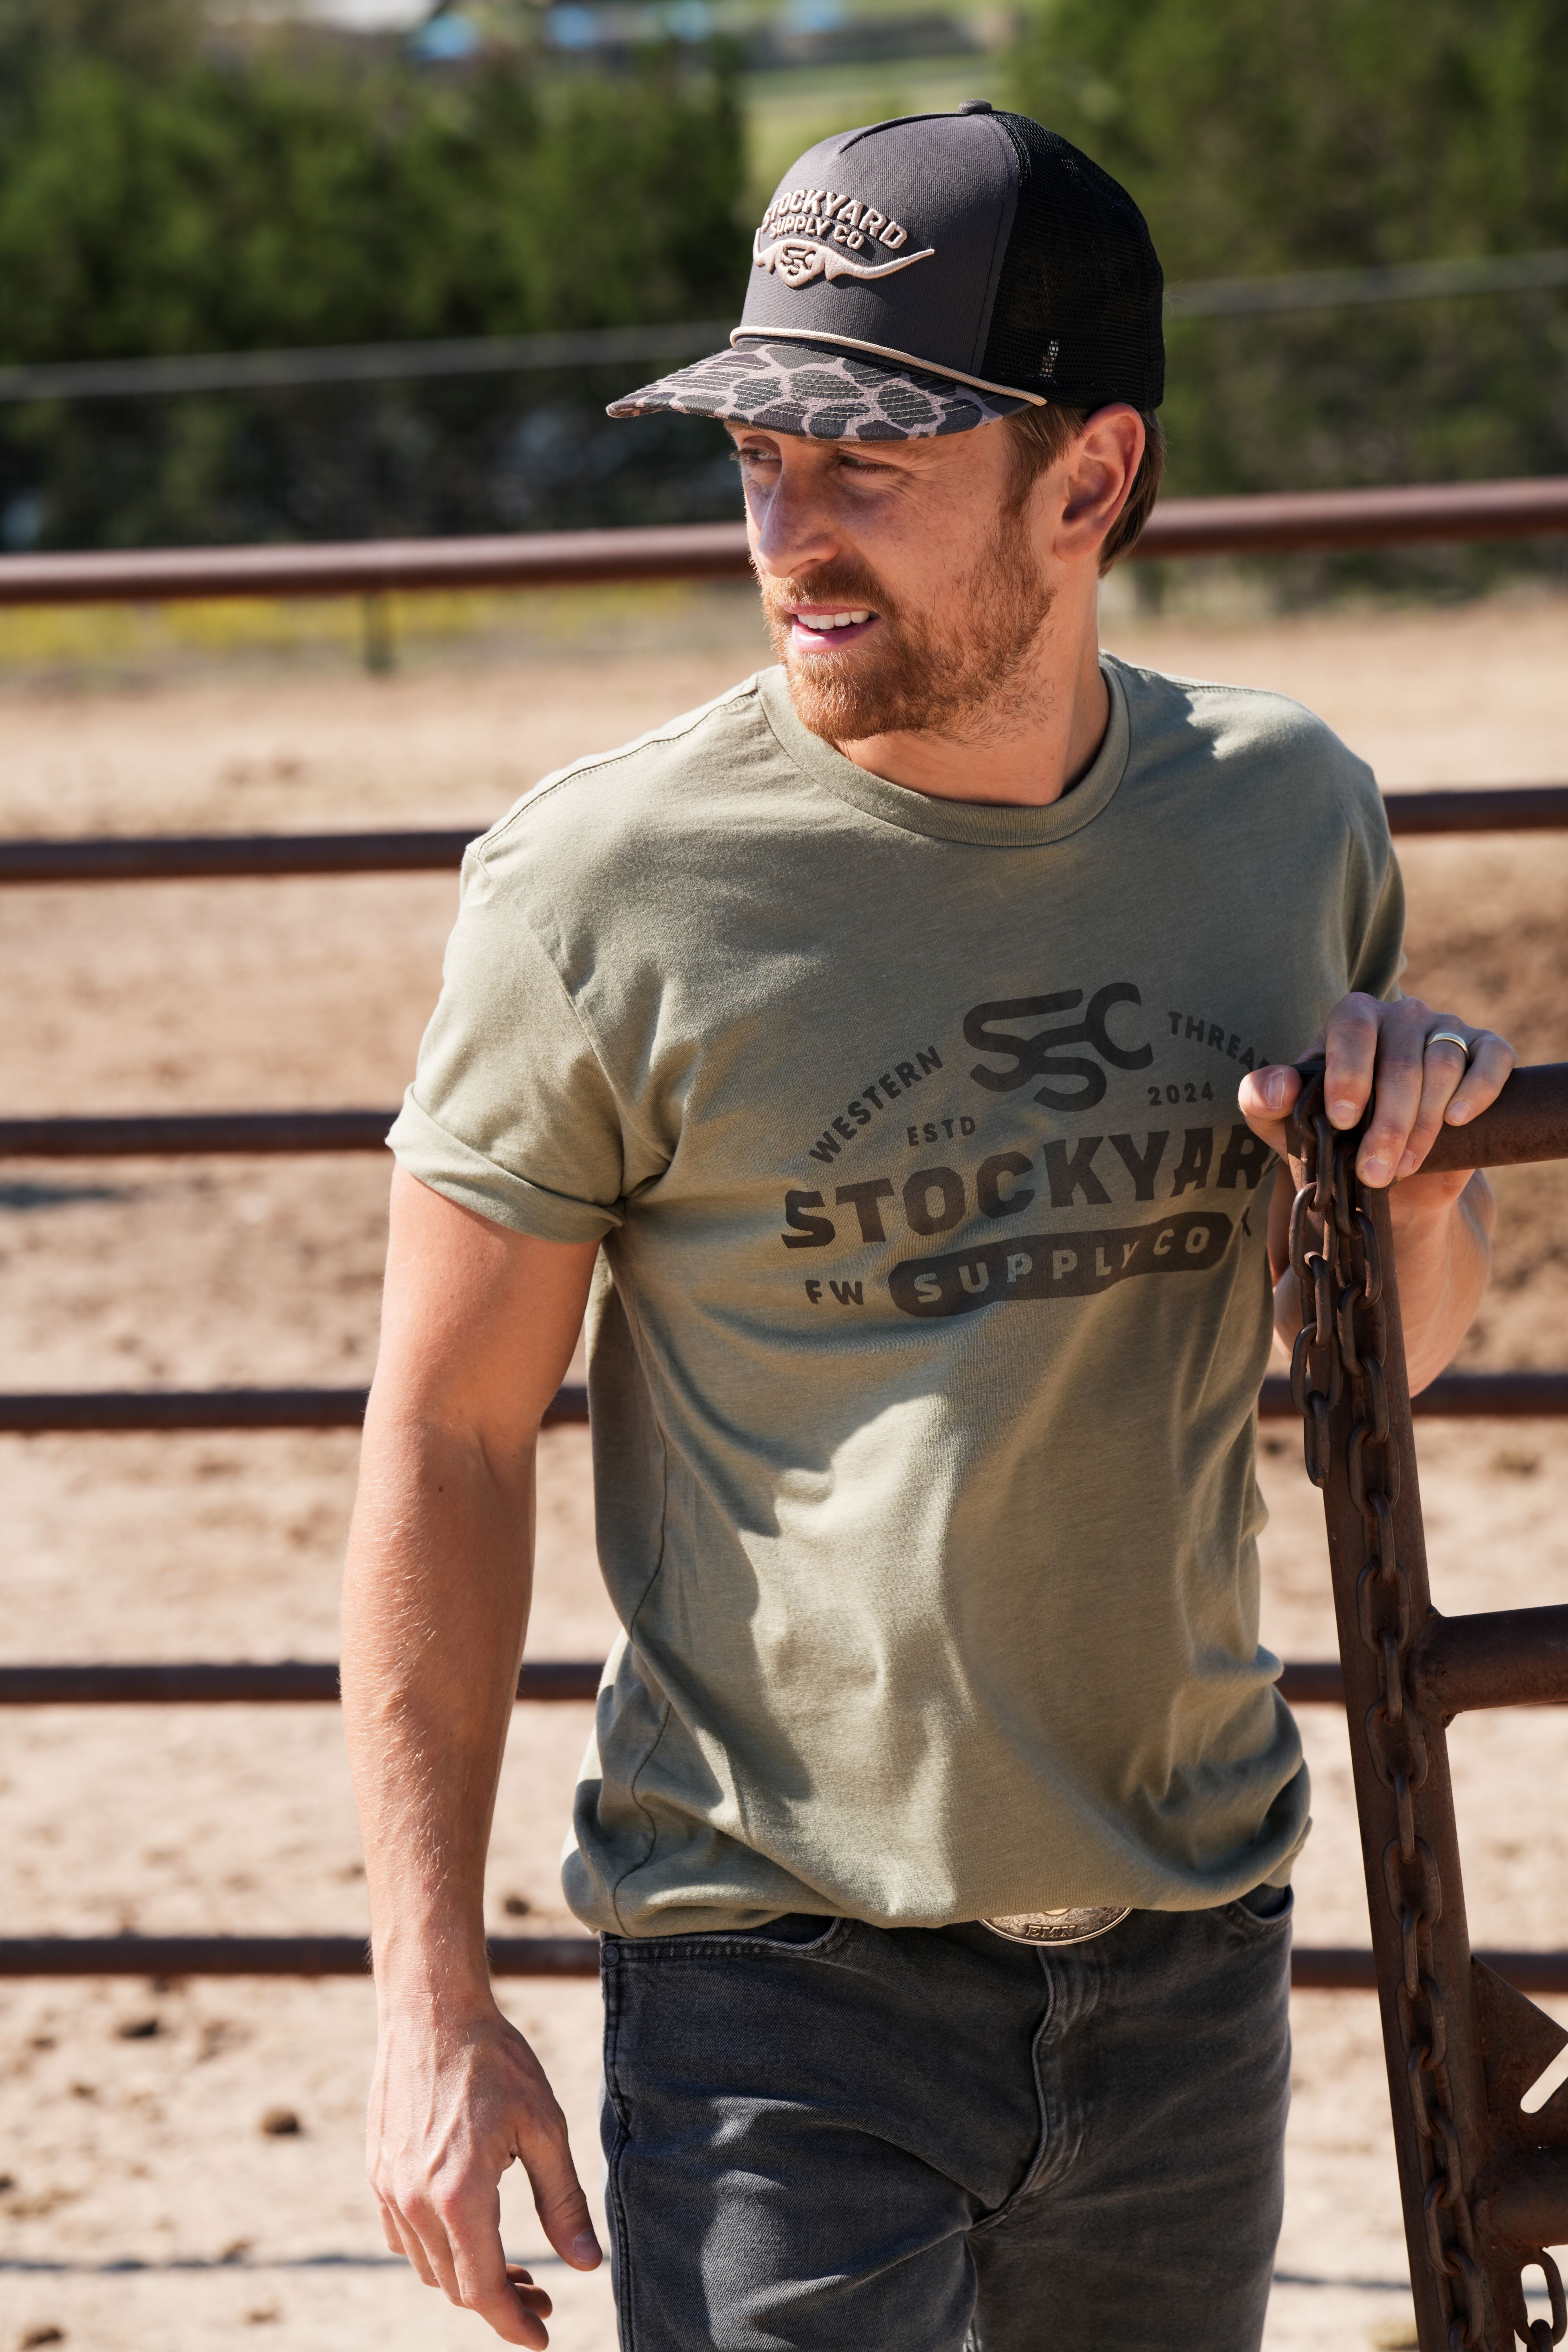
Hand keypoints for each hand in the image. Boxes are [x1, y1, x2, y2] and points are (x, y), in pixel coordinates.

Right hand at [367, 2001, 601, 2345]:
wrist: (432, 2008)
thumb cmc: (495, 2061)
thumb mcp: (544, 2128)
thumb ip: (564, 2202)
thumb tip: (589, 2265)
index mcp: (458, 2195)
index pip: (482, 2290)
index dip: (513, 2323)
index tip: (543, 2337)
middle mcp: (414, 2201)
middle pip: (455, 2285)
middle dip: (500, 2302)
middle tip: (541, 2296)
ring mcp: (388, 2186)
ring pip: (427, 2265)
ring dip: (467, 2278)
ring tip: (512, 2267)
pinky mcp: (377, 2169)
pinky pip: (402, 2236)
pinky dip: (436, 2249)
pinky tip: (468, 2231)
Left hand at [1238, 994, 1513, 1207]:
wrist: (1387, 1170)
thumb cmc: (1330, 1137)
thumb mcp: (1284, 1125)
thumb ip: (1262, 1101)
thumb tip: (1280, 1087)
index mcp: (1352, 1017)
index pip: (1352, 1028)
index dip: (1349, 1074)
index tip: (1342, 1121)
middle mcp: (1401, 1014)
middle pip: (1401, 1062)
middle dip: (1387, 1124)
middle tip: (1374, 1172)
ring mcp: (1447, 1030)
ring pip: (1444, 1066)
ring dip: (1423, 1124)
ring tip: (1402, 1167)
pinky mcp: (1486, 1051)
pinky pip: (1493, 1058)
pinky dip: (1480, 1088)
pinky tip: (1457, 1119)